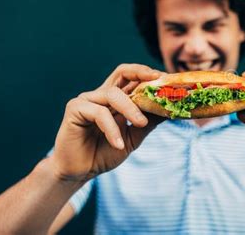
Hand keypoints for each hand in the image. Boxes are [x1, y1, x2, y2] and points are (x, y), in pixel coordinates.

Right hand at [51, 64, 165, 181]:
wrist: (80, 172)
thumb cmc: (104, 153)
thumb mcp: (132, 137)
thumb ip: (147, 123)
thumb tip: (169, 112)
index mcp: (115, 99)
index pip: (131, 77)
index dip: (147, 74)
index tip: (164, 78)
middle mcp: (101, 94)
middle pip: (122, 72)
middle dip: (140, 73)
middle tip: (156, 81)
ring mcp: (87, 100)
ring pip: (113, 94)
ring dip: (131, 109)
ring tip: (141, 123)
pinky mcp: (75, 109)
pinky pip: (99, 112)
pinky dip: (112, 128)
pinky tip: (118, 144)